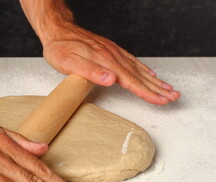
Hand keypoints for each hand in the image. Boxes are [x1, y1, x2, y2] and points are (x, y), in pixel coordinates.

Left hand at [43, 24, 180, 104]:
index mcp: (106, 62)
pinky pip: (132, 61)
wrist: (58, 30)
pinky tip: (149, 73)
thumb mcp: (69, 63)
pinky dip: (143, 69)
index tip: (162, 100)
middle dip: (158, 88)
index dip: (147, 92)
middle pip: (140, 75)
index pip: (131, 81)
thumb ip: (91, 72)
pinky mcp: (110, 50)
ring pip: (139, 68)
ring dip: (155, 80)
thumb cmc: (61, 48)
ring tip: (168, 87)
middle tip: (174, 96)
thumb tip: (112, 80)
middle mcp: (113, 57)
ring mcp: (113, 52)